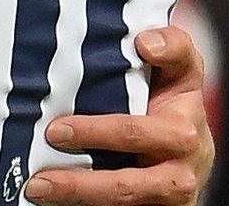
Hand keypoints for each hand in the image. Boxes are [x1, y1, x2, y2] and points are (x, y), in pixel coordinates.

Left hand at [27, 26, 214, 204]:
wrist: (180, 169)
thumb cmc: (159, 113)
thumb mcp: (160, 78)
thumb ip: (155, 51)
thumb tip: (144, 40)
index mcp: (185, 97)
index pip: (183, 62)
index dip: (165, 50)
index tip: (140, 45)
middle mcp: (188, 140)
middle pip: (141, 133)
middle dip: (96, 133)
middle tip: (55, 131)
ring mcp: (177, 182)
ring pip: (131, 187)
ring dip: (82, 187)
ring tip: (40, 185)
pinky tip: (55, 201)